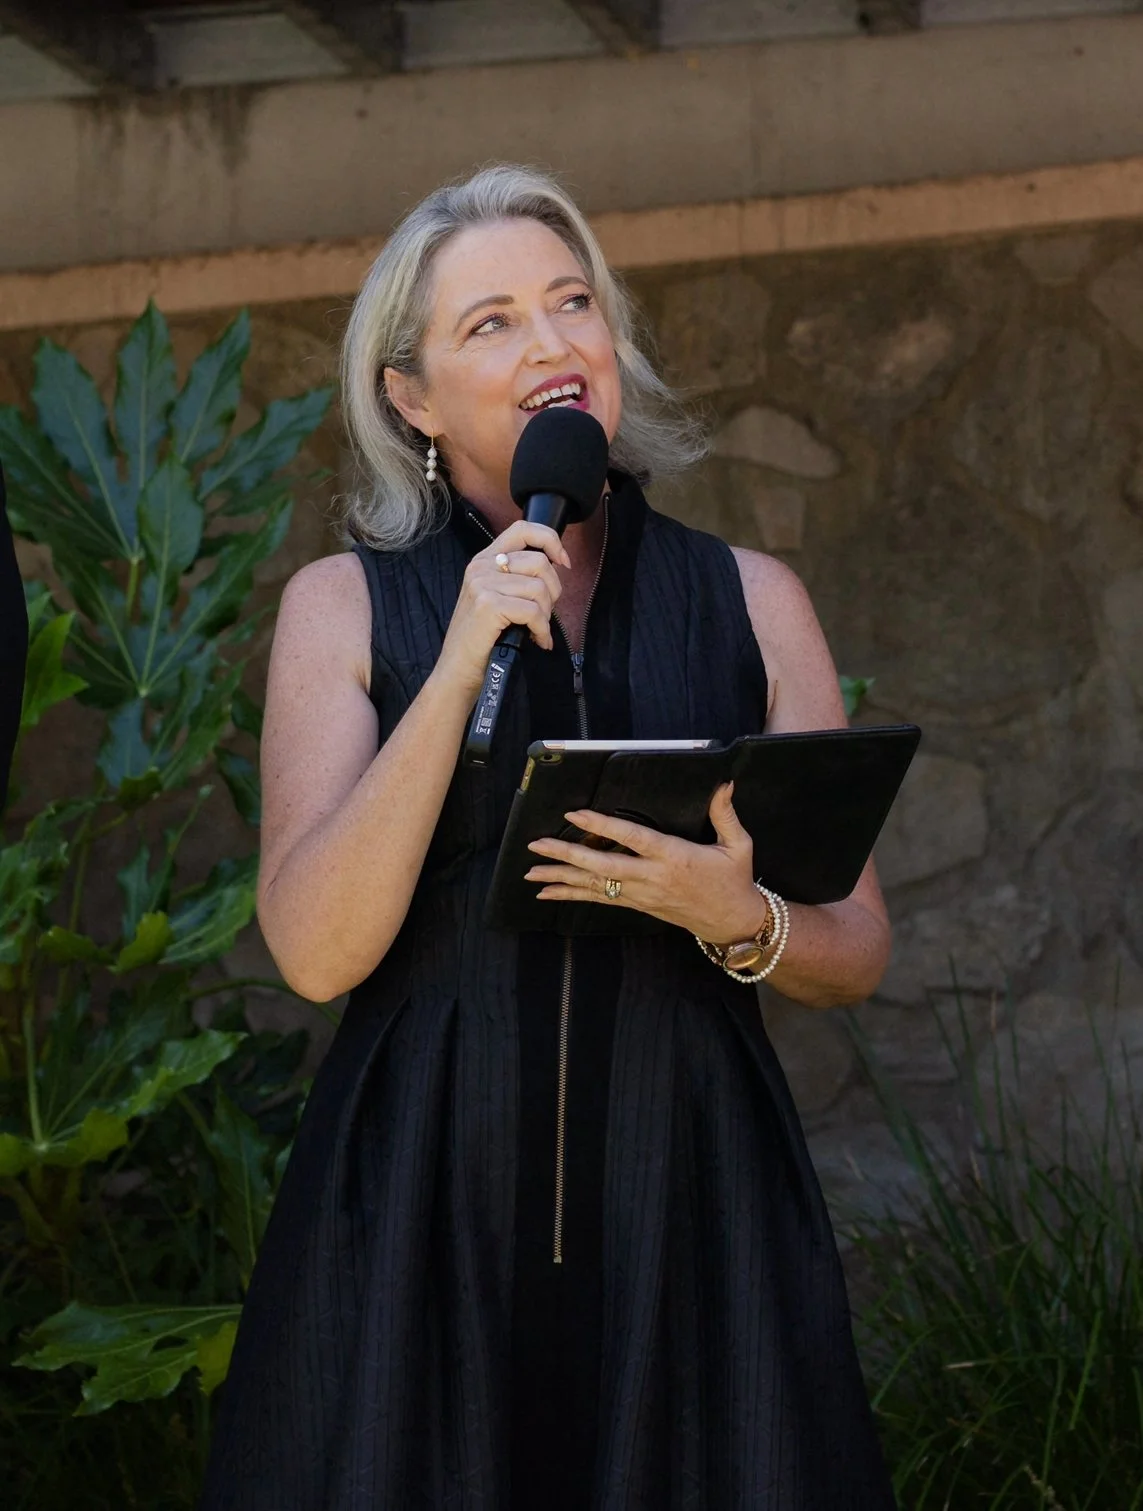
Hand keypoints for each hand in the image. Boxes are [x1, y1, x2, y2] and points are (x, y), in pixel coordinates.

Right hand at [436, 520, 570, 697]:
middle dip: (552, 592)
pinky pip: (533, 611)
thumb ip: (516, 577)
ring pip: (540, 589)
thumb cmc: (481, 637)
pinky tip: (535, 639)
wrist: (457, 668)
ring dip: (546, 615)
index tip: (563, 561)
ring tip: (536, 629)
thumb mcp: (494, 596)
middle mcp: (482, 567)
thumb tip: (554, 566)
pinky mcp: (488, 605)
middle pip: (540, 562)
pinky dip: (541, 630)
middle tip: (543, 614)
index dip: (550, 540)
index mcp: (485, 560)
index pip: (523, 529)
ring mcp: (483, 584)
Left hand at [524, 782, 767, 943]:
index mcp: (674, 857)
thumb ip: (725, 814)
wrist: (732, 923)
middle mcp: (652, 877)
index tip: (576, 815)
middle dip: (567, 855)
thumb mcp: (739, 845)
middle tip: (538, 845)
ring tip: (531, 873)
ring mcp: (642, 895)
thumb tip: (724, 784)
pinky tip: (548, 894)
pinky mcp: (638, 905)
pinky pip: (599, 899)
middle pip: (603, 867)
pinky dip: (572, 896)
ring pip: (595, 886)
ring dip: (561, 879)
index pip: (632, 839)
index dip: (603, 827)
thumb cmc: (734, 881)